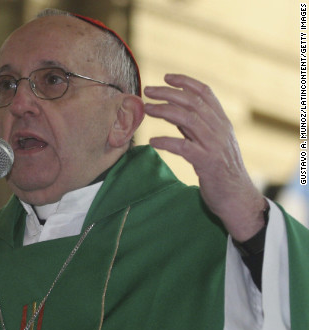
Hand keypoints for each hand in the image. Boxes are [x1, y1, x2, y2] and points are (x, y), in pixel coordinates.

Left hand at [144, 74, 265, 240]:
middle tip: (148, 91)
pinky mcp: (207, 163)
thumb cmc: (221, 170)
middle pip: (193, 102)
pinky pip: (184, 147)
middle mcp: (220, 129)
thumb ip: (195, 127)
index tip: (166, 77)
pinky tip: (153, 142)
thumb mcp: (211, 142)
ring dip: (165, 111)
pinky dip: (167, 142)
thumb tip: (172, 110)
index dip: (186, 82)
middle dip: (169, 93)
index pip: (206, 93)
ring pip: (189, 119)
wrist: (237, 197)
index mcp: (222, 122)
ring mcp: (215, 146)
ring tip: (147, 109)